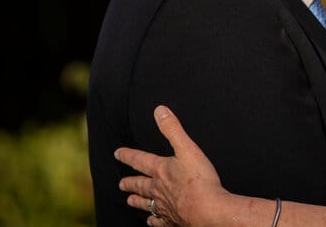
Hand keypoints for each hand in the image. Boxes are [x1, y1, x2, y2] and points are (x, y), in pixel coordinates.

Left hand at [116, 105, 226, 226]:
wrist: (207, 210)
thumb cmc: (199, 180)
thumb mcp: (187, 149)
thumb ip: (173, 129)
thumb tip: (159, 110)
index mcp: (161, 170)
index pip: (140, 160)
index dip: (128, 155)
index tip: (118, 153)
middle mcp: (159, 189)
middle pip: (141, 185)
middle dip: (130, 182)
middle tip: (121, 184)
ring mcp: (165, 206)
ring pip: (147, 203)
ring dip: (138, 201)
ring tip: (130, 200)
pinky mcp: (173, 220)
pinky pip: (159, 221)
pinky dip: (153, 220)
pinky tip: (150, 221)